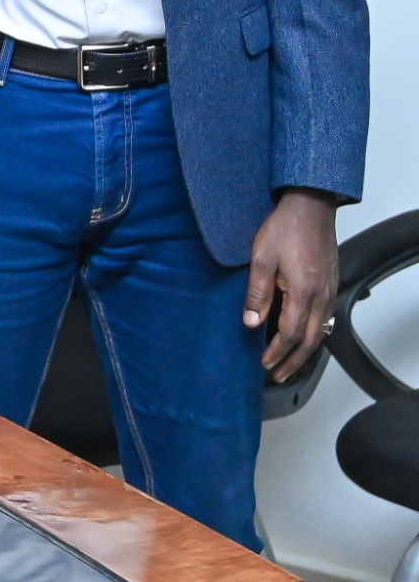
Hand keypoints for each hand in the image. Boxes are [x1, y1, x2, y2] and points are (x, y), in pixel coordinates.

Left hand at [245, 188, 339, 380]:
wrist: (310, 206)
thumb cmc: (284, 228)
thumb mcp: (261, 258)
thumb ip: (257, 293)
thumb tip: (251, 322)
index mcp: (304, 291)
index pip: (292, 334)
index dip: (278, 352)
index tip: (264, 363)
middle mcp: (322, 296)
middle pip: (311, 340)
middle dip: (293, 361)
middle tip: (277, 375)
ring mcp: (329, 290)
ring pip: (321, 331)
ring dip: (305, 351)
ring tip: (289, 364)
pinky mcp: (331, 284)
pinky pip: (325, 318)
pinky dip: (314, 334)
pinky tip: (304, 337)